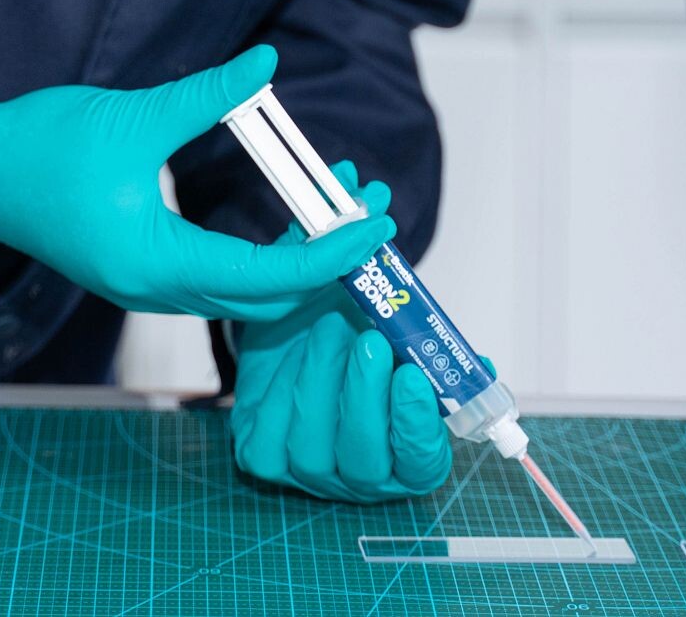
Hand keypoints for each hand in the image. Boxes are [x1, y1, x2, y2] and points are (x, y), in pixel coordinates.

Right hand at [0, 45, 394, 323]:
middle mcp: (155, 287)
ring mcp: (147, 285)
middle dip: (329, 257)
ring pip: (246, 292)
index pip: (267, 276)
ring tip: (342, 201)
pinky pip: (221, 278)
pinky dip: (265, 254)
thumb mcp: (132, 116)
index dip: (330, 253)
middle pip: (268, 298)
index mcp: (154, 260)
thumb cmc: (41, 147)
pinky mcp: (141, 270)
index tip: (375, 223)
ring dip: (300, 255)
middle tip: (373, 206)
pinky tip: (289, 215)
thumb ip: (206, 97)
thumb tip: (266, 64)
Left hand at [231, 163, 453, 501]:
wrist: (288, 328)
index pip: (423, 460)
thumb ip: (383, 271)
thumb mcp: (372, 305)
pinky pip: (267, 439)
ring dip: (320, 379)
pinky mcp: (262, 458)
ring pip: (314, 448)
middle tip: (366, 337)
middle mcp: (363, 471)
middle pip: (365, 459)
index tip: (412, 374)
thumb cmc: (344, 319)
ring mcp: (310, 470)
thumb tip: (381, 213)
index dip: (419, 425)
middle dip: (364, 394)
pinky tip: (287, 354)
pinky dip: (279, 390)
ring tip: (322, 323)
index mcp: (409, 450)